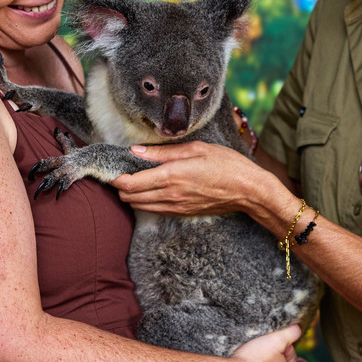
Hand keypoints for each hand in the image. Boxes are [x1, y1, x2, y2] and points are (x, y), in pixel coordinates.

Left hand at [112, 141, 261, 215]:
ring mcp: (175, 207)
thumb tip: (136, 150)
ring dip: (132, 194)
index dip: (115, 177)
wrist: (248, 191)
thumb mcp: (196, 149)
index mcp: (171, 176)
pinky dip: (145, 200)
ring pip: (139, 206)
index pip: (130, 184)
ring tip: (135, 177)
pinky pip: (154, 210)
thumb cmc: (226, 164)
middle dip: (120, 185)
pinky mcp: (182, 213)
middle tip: (123, 169)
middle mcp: (170, 195)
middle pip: (130, 197)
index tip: (113, 167)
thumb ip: (163, 152)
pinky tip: (152, 187)